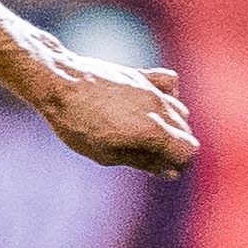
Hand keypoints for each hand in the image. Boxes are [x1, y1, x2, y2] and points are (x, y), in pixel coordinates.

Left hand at [33, 55, 195, 176]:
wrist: (59, 83)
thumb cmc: (76, 123)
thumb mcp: (106, 154)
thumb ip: (143, 162)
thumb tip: (170, 172)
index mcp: (152, 130)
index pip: (188, 151)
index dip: (178, 164)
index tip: (160, 168)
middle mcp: (158, 107)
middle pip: (186, 133)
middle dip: (172, 148)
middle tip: (144, 155)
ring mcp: (151, 88)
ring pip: (180, 111)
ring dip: (170, 125)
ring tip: (142, 133)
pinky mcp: (141, 75)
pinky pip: (170, 84)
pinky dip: (167, 97)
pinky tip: (149, 105)